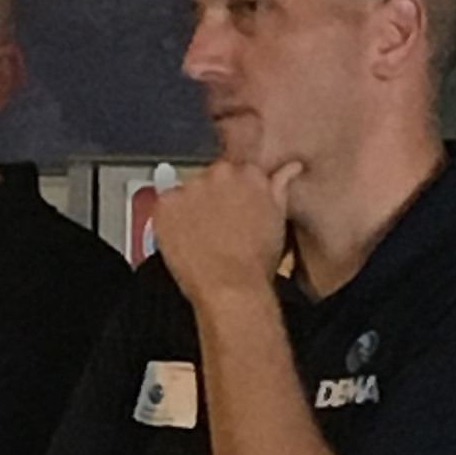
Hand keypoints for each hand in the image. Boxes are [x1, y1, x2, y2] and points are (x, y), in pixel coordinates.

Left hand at [154, 155, 297, 300]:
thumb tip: (291, 166)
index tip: (231, 211)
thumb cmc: (257, 261)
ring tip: (199, 237)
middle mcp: (220, 173)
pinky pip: (164, 205)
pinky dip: (169, 219)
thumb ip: (280, 186)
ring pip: (186, 191)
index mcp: (250, 173)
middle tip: (215, 227)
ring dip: (189, 207)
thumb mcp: (278, 219)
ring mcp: (191, 187)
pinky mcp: (167, 203)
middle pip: (210, 178)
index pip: (235, 171)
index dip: (231, 194)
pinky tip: (183, 239)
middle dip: (211, 197)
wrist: (231, 287)